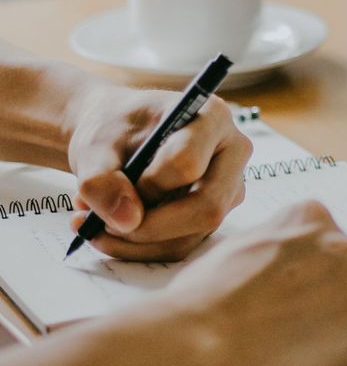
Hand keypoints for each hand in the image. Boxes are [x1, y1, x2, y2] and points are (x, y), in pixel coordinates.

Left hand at [67, 85, 251, 260]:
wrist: (117, 135)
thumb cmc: (113, 128)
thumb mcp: (94, 144)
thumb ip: (101, 178)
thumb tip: (127, 221)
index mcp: (212, 117)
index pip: (189, 164)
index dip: (150, 184)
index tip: (119, 181)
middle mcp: (233, 154)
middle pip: (207, 208)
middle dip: (150, 226)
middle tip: (102, 224)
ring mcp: (229, 188)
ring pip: (193, 235)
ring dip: (138, 242)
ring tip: (95, 225)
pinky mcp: (216, 215)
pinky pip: (183, 245)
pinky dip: (142, 248)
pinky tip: (112, 230)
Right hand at [164, 200, 346, 365]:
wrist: (201, 339)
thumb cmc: (206, 297)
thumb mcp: (238, 243)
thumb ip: (274, 237)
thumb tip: (281, 248)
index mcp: (312, 218)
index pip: (344, 240)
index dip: (334, 269)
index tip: (319, 290)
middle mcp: (346, 245)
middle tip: (330, 321)